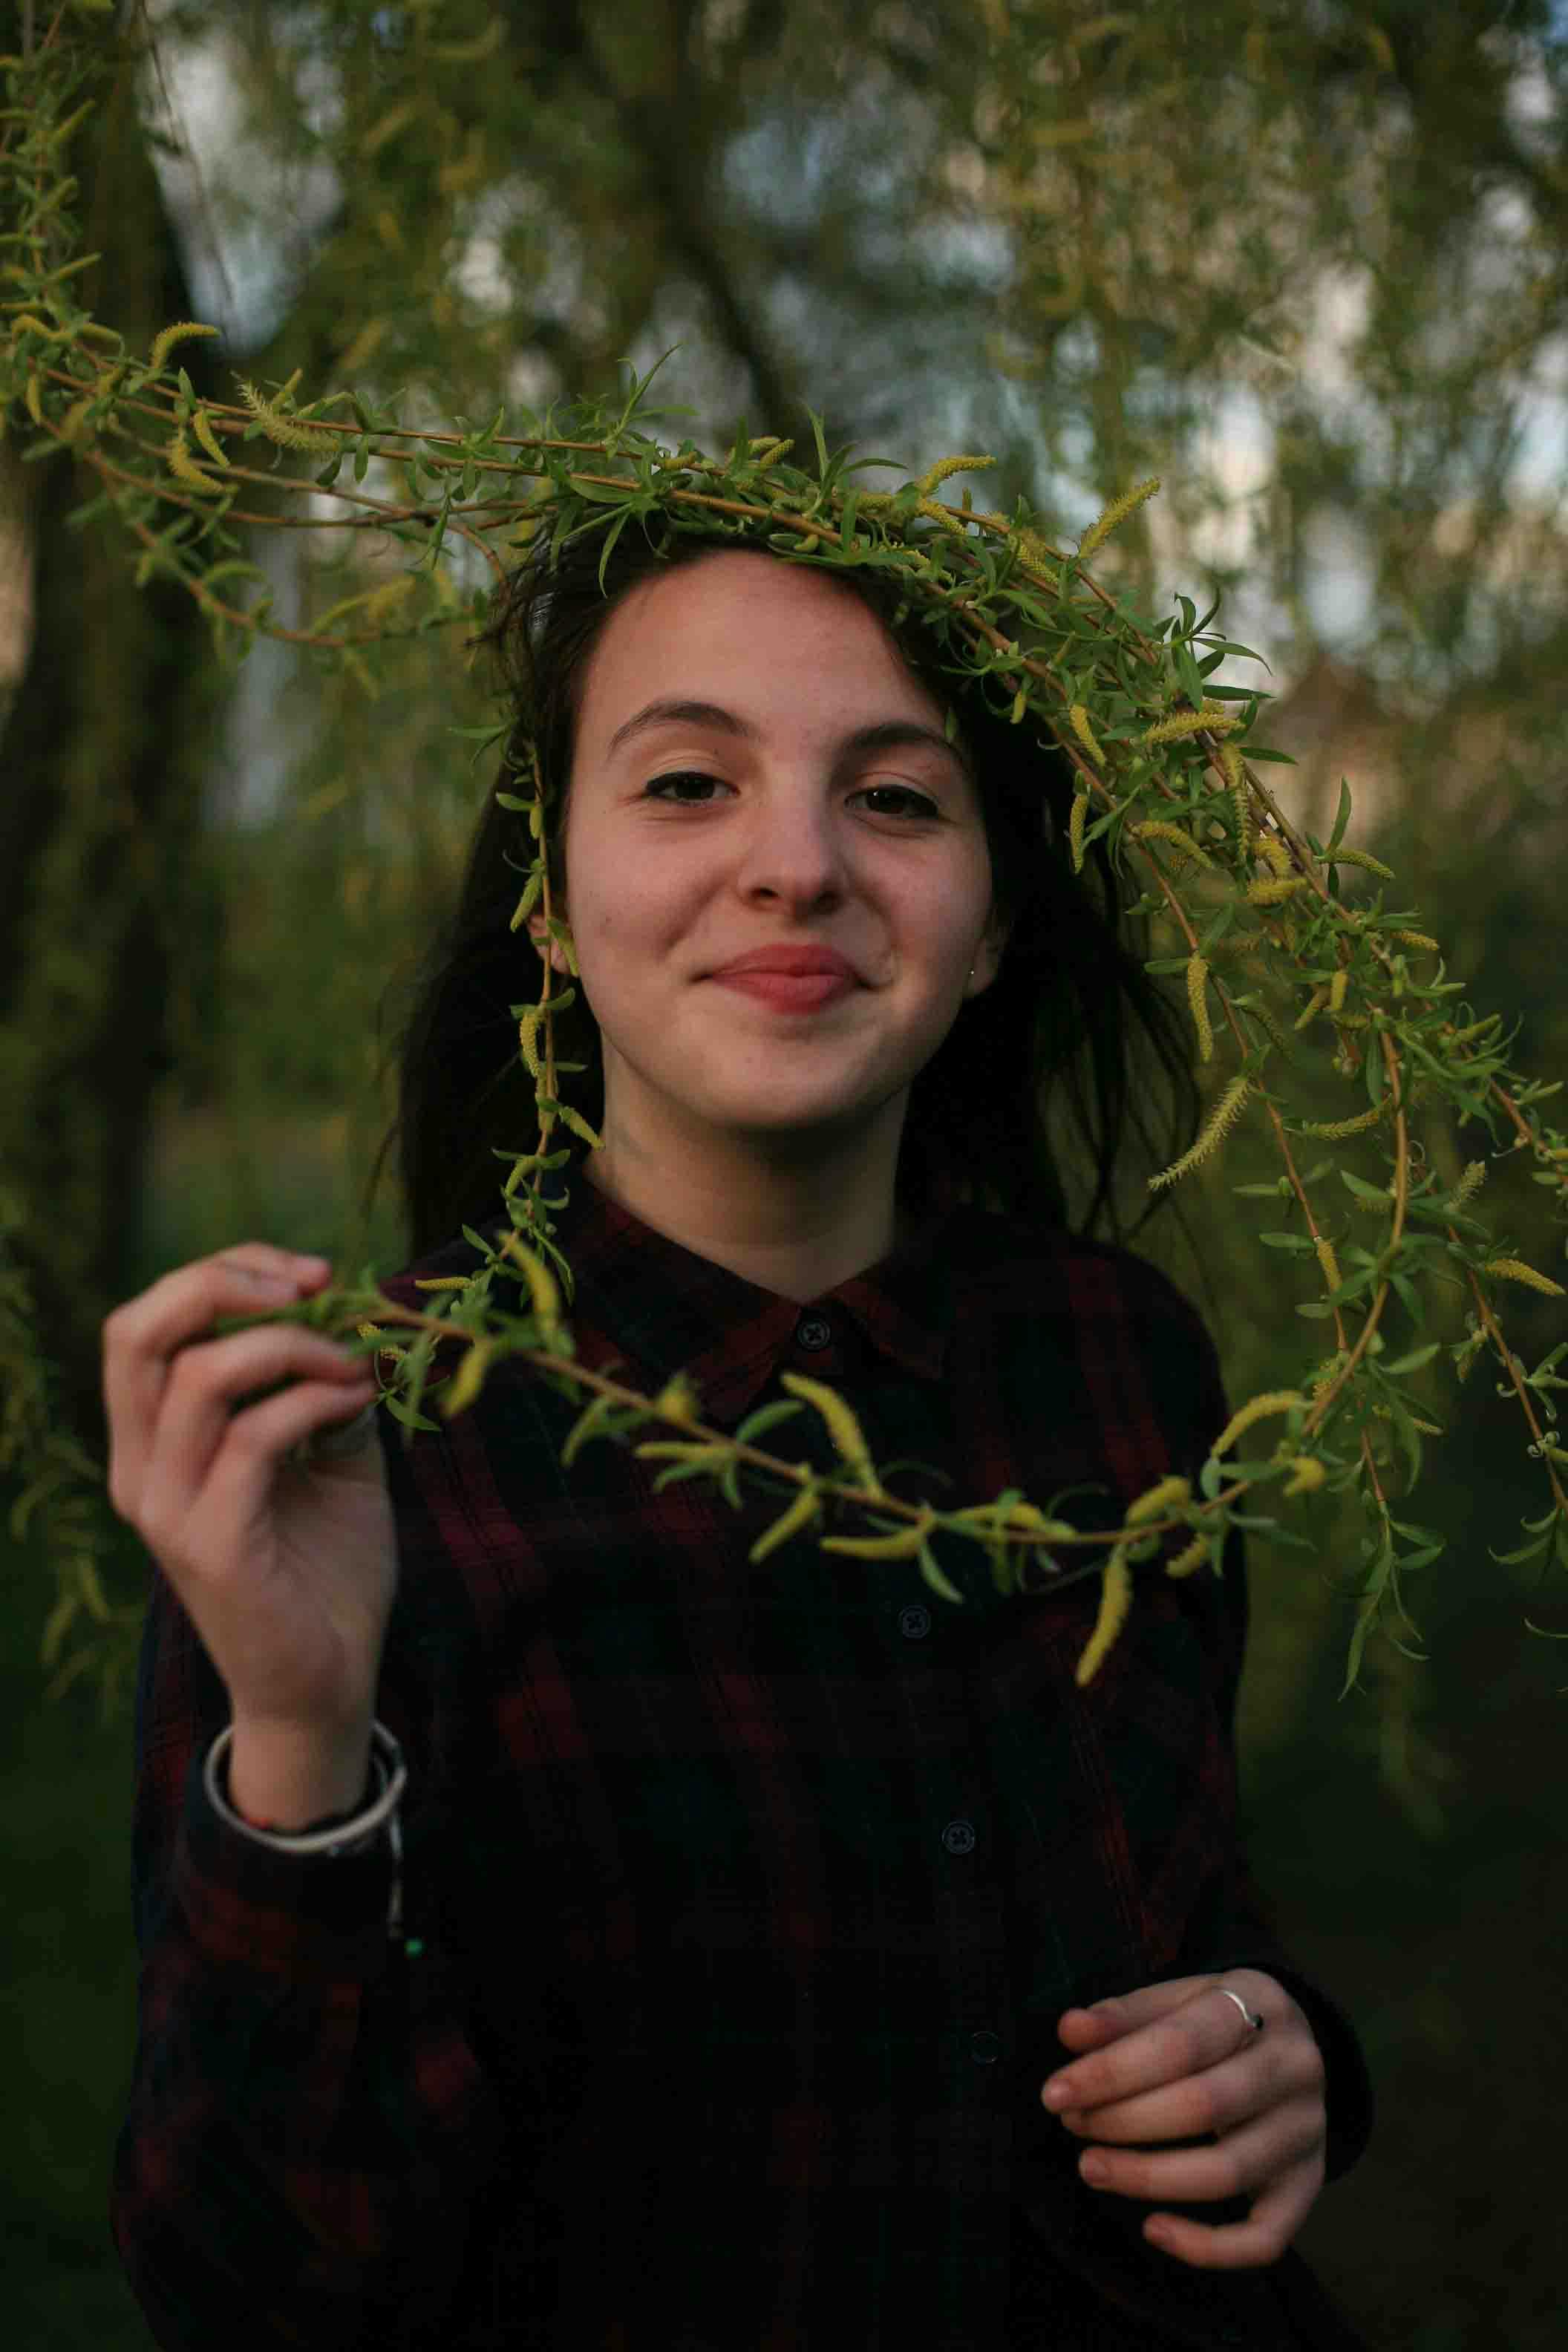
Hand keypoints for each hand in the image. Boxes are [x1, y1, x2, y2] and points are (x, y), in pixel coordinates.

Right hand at [103, 1243, 396, 1751]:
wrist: (328, 1684)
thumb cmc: (325, 1569)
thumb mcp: (331, 1457)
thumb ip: (323, 1389)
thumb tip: (354, 1317)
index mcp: (152, 1443)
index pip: (147, 1324)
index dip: (222, 1274)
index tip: (311, 1274)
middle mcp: (140, 1471)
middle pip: (136, 1332)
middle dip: (224, 1281)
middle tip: (312, 1284)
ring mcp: (168, 1509)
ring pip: (195, 1376)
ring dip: (289, 1346)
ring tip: (352, 1363)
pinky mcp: (211, 1546)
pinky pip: (252, 1439)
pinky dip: (312, 1401)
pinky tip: (355, 1403)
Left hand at [1040, 1972, 1326, 2269]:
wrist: (1296, 2044)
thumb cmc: (1220, 2023)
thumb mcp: (1179, 1998)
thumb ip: (1124, 2015)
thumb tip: (1069, 2031)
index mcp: (1261, 2005)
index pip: (1180, 2044)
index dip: (1111, 2072)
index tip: (1055, 2093)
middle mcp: (1295, 2069)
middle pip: (1203, 2107)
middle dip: (1122, 2122)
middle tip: (1072, 2124)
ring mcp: (1308, 2131)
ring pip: (1228, 2173)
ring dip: (1148, 2178)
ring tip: (1092, 2167)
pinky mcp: (1309, 2184)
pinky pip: (1265, 2237)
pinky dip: (1207, 2247)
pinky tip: (1153, 2229)